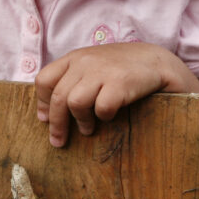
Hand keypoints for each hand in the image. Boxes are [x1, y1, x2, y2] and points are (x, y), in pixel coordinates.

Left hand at [34, 42, 198, 147]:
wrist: (157, 60)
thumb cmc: (122, 69)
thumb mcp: (93, 66)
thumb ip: (72, 80)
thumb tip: (47, 113)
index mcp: (75, 58)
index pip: (44, 79)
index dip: (42, 102)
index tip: (44, 119)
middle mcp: (85, 61)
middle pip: (58, 96)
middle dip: (56, 124)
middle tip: (58, 141)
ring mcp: (102, 70)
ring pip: (75, 102)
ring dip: (80, 121)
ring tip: (88, 129)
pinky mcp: (121, 82)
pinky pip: (101, 108)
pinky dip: (104, 117)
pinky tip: (110, 116)